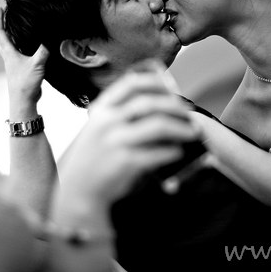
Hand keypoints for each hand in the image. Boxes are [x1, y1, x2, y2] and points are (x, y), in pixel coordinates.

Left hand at [0, 5, 46, 109]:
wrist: (23, 101)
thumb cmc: (26, 83)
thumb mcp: (37, 64)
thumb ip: (43, 49)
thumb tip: (50, 35)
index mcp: (9, 53)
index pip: (0, 32)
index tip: (0, 7)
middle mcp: (9, 57)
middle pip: (0, 38)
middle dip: (1, 25)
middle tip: (4, 14)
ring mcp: (13, 63)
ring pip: (7, 46)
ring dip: (8, 35)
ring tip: (14, 26)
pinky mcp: (19, 69)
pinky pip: (15, 53)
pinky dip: (18, 45)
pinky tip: (26, 45)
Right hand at [58, 65, 200, 205]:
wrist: (77, 189)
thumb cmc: (93, 157)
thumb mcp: (98, 128)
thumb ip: (120, 114)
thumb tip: (159, 104)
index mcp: (102, 109)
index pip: (131, 84)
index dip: (155, 82)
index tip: (171, 87)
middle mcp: (107, 122)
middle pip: (149, 103)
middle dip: (175, 106)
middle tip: (189, 113)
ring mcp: (116, 141)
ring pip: (158, 125)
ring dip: (181, 128)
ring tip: (193, 132)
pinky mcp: (125, 162)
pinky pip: (157, 152)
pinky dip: (172, 151)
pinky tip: (177, 152)